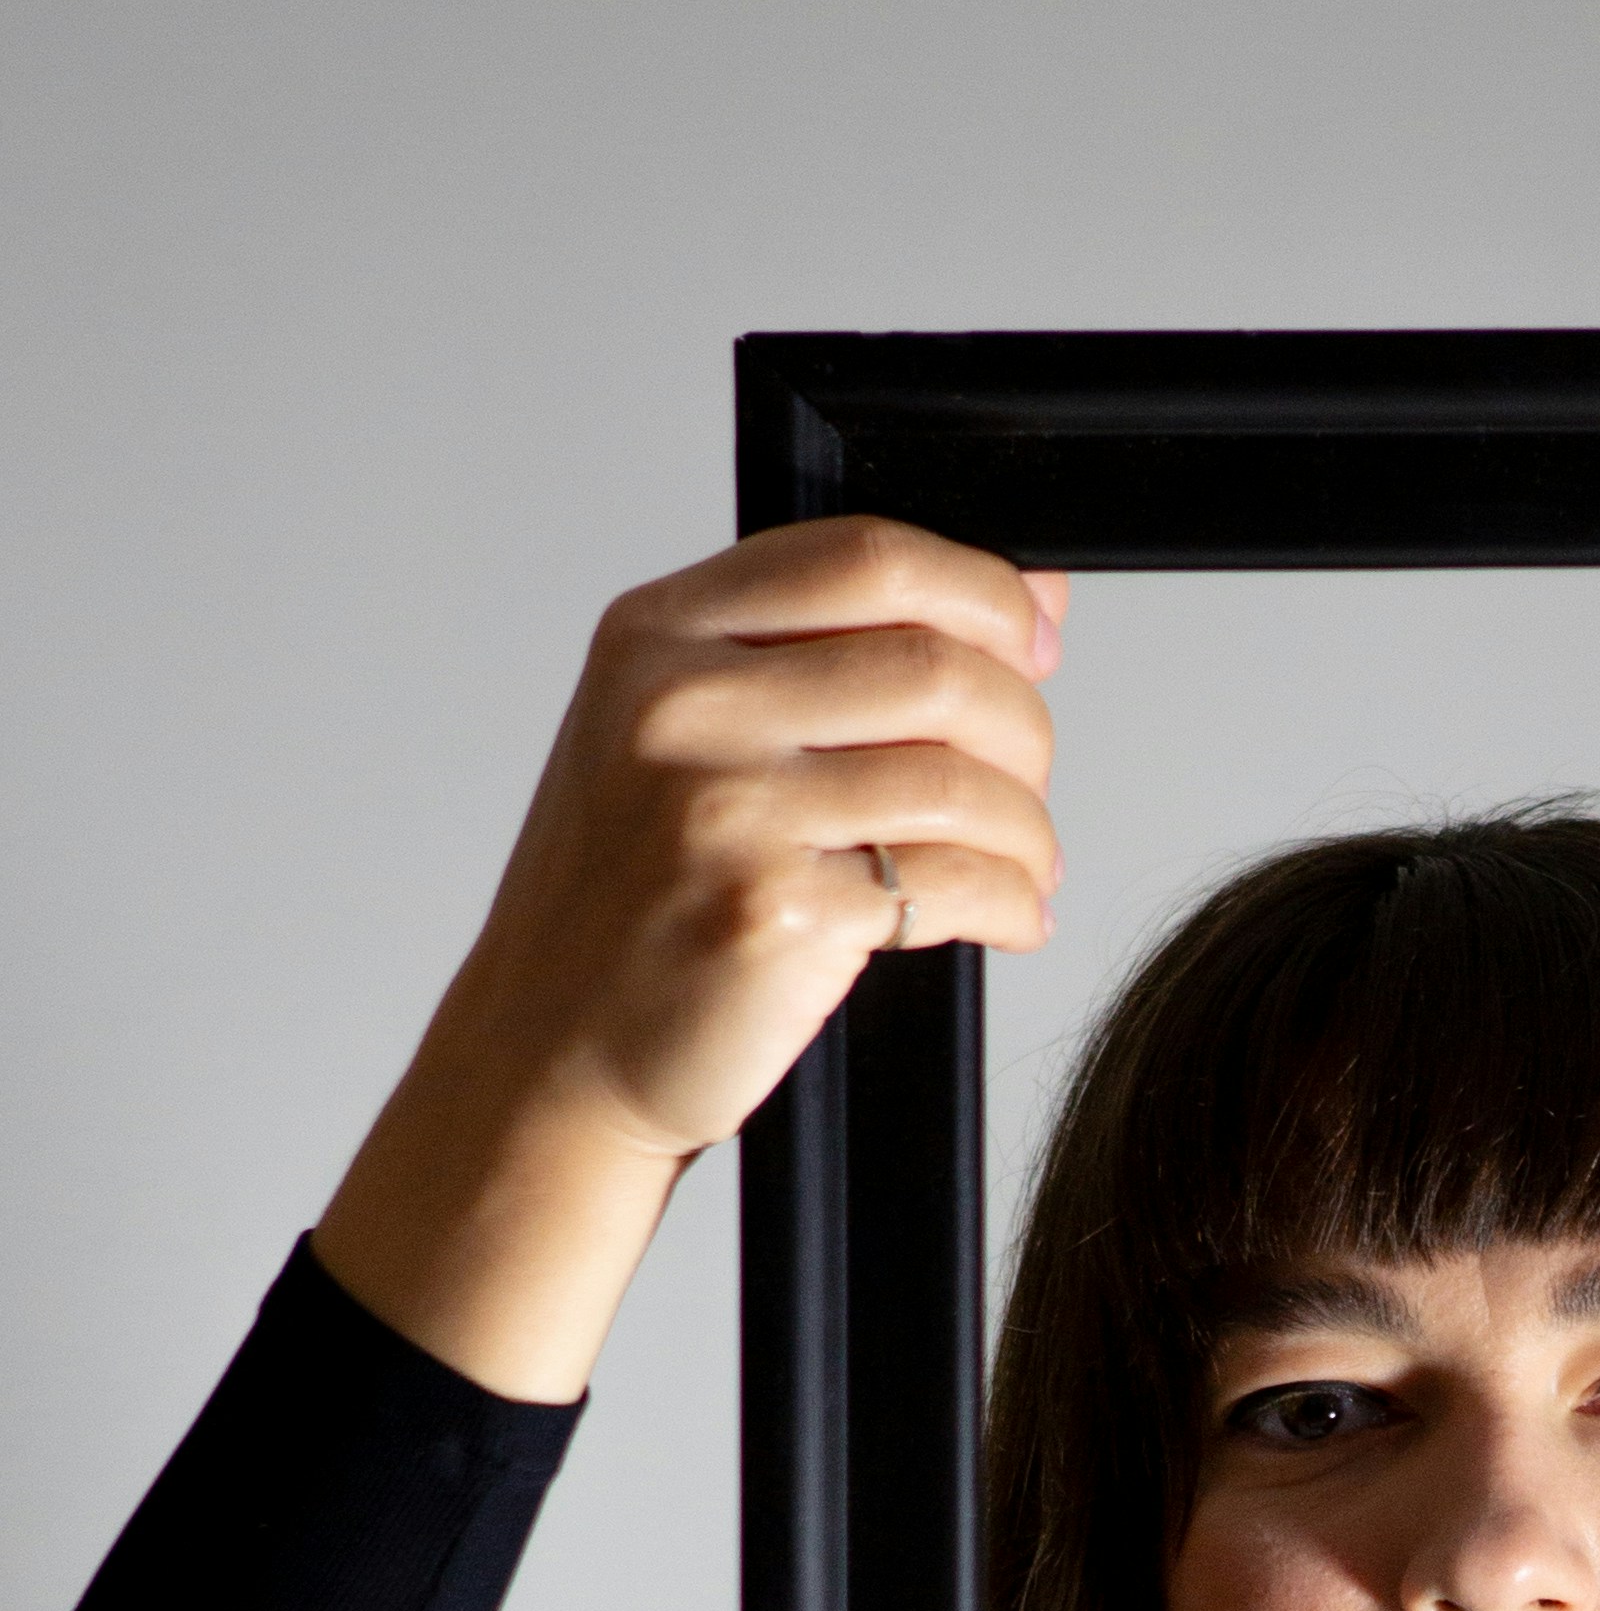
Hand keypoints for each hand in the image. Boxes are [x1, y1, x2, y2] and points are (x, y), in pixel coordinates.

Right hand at [316, 517, 1064, 1397]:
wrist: (549, 1054)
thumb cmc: (630, 901)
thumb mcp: (694, 740)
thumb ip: (840, 657)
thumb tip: (1039, 600)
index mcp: (657, 635)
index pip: (868, 556)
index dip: (986, 592)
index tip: (1036, 643)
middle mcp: (682, 706)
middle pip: (934, 665)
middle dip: (1023, 728)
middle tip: (1030, 781)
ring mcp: (723, 808)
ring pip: (959, 779)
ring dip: (1028, 829)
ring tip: (1026, 864)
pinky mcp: (773, 911)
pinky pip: (952, 882)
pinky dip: (1012, 902)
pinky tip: (1009, 917)